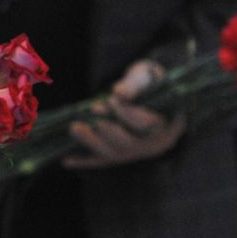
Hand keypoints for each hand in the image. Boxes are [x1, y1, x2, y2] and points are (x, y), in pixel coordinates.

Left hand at [63, 59, 185, 169]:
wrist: (148, 90)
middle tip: (91, 116)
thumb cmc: (149, 81)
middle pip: (130, 146)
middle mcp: (155, 145)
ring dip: (92, 143)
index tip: (112, 100)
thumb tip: (119, 93)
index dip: (129, 114)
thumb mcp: (146, 76)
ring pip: (114, 154)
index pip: (149, 125)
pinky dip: (84, 161)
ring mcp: (137, 153)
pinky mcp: (120, 155)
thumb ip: (135, 84)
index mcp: (169, 126)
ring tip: (74, 128)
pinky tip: (67, 161)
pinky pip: (102, 160)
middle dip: (107, 132)